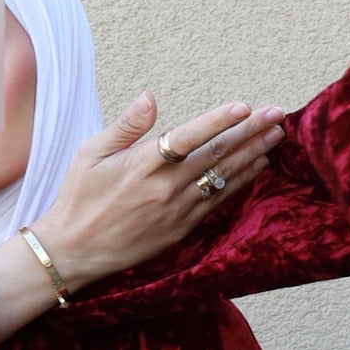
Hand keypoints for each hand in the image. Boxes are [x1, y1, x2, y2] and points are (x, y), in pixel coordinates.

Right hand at [36, 96, 283, 293]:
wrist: (73, 251)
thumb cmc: (79, 197)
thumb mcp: (91, 153)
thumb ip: (126, 125)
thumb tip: (151, 97)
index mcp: (143, 165)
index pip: (188, 137)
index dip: (218, 121)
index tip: (244, 106)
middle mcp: (165, 188)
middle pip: (215, 155)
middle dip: (249, 132)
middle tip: (276, 114)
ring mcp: (176, 211)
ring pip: (223, 178)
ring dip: (252, 155)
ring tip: (276, 136)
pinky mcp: (181, 229)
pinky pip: (217, 202)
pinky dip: (239, 183)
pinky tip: (256, 167)